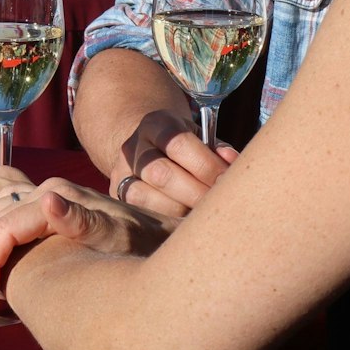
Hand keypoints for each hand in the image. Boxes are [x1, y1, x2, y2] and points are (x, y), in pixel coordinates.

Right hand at [0, 178, 172, 318]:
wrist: (162, 235)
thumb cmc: (143, 241)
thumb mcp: (115, 234)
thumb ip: (81, 220)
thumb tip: (47, 200)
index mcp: (56, 196)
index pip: (2, 229)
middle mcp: (47, 193)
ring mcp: (48, 202)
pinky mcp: (51, 214)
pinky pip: (10, 230)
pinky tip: (3, 282)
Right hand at [115, 109, 238, 216]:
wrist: (144, 144)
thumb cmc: (184, 146)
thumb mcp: (200, 137)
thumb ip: (217, 151)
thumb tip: (233, 165)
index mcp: (157, 124)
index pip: (178, 143)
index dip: (206, 165)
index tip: (227, 180)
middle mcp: (134, 147)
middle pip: (161, 174)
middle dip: (195, 193)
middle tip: (217, 203)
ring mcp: (120, 173)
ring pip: (144, 198)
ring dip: (178, 211)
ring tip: (202, 216)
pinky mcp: (117, 196)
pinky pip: (139, 214)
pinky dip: (164, 222)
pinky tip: (184, 224)